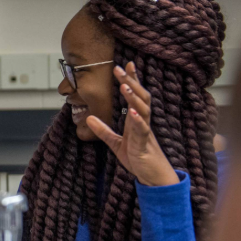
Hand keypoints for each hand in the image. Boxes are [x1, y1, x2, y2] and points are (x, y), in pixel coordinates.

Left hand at [86, 62, 177, 186]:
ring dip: (133, 98)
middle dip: (130, 82)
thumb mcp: (115, 143)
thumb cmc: (138, 157)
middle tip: (119, 68)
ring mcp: (145, 132)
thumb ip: (103, 130)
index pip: (135, 95)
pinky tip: (132, 112)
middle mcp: (142, 122)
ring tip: (123, 86)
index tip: (126, 64)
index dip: (132, 80)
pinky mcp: (145, 144)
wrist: (152, 177)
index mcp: (135, 119)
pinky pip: (143, 130)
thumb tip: (88, 118)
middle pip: (140, 97)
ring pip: (143, 110)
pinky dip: (137, 121)